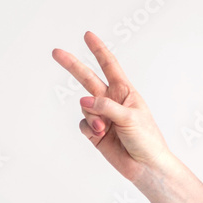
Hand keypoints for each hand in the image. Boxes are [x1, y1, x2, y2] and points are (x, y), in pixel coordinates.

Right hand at [52, 31, 172, 182]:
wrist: (145, 166)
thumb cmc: (147, 139)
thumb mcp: (130, 118)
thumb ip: (106, 106)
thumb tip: (83, 100)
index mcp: (125, 92)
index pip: (109, 66)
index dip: (98, 50)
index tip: (87, 35)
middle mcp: (112, 101)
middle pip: (88, 79)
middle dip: (73, 66)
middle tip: (56, 52)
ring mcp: (102, 116)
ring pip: (85, 107)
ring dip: (92, 116)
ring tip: (105, 129)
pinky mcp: (95, 132)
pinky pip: (83, 124)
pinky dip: (89, 128)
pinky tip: (99, 135)